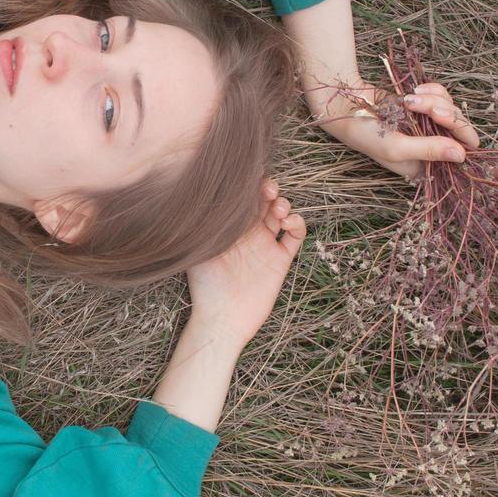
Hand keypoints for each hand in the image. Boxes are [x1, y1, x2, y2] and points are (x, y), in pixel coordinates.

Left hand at [185, 176, 305, 343]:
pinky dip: (298, 224)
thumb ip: (204, 222)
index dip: (249, 184)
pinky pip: (295, 236)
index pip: (242, 198)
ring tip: (279, 209)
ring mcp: (265, 245)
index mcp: (228, 227)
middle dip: (269, 188)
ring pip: (282, 214)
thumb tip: (199, 192)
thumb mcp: (198, 248)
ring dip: (284, 204)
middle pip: (264, 200)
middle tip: (268, 189)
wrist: (221, 318)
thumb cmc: (204, 286)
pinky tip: (289, 222)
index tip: (249, 178)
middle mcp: (248, 233)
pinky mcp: (280, 260)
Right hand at [313, 78, 479, 180]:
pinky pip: (442, 96)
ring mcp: (429, 126)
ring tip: (410, 99)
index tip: (445, 127)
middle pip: (461, 131)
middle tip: (431, 109)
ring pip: (452, 109)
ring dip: (434, 100)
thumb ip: (429, 150)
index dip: (461, 142)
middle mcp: (431, 148)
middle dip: (447, 115)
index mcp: (426, 166)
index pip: (458, 158)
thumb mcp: (396, 148)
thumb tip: (462, 155)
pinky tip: (413, 91)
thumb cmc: (365, 135)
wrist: (345, 106)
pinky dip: (431, 91)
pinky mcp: (425, 106)